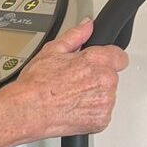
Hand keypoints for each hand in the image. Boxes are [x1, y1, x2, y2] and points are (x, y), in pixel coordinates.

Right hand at [0, 19, 126, 139]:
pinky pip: (101, 115)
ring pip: (107, 97)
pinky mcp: (101, 120)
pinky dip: (90, 114)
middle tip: (75, 83)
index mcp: (98, 60)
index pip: (119, 56)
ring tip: (71, 97)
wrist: (27, 111)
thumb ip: (75, 36)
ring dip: (94, 97)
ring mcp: (105, 102)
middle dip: (97, 79)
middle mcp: (106, 80)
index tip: (97, 65)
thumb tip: (87, 26)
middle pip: (111, 78)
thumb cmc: (36, 84)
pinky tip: (74, 110)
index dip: (107, 59)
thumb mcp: (52, 51)